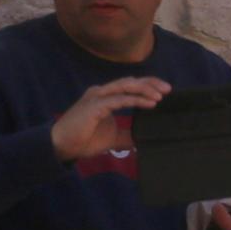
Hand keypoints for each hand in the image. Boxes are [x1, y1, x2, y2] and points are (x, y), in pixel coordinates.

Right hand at [48, 75, 169, 163]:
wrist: (62, 147)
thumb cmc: (84, 140)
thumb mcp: (113, 138)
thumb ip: (128, 136)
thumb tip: (145, 139)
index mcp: (105, 96)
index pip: (130, 85)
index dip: (148, 85)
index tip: (165, 90)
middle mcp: (101, 93)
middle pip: (130, 82)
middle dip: (150, 83)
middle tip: (168, 89)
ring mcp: (97, 97)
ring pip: (125, 87)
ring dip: (144, 89)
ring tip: (160, 96)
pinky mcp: (94, 106)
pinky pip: (118, 99)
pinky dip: (135, 100)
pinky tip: (149, 104)